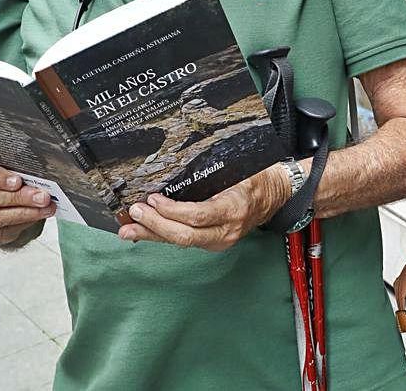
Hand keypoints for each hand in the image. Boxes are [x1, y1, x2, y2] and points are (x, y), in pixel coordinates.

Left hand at [118, 164, 290, 250]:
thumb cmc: (259, 178)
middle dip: (156, 225)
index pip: (199, 216)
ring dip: (152, 235)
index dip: (173, 211)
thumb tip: (179, 164)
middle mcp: (227, 231)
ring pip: (181, 242)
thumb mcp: (240, 169)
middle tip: (135, 212)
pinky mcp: (213, 243)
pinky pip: (185, 241)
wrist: (277, 195)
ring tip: (128, 229)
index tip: (154, 199)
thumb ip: (214, 171)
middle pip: (185, 236)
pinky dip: (162, 236)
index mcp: (234, 209)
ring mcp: (220, 240)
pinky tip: (143, 232)